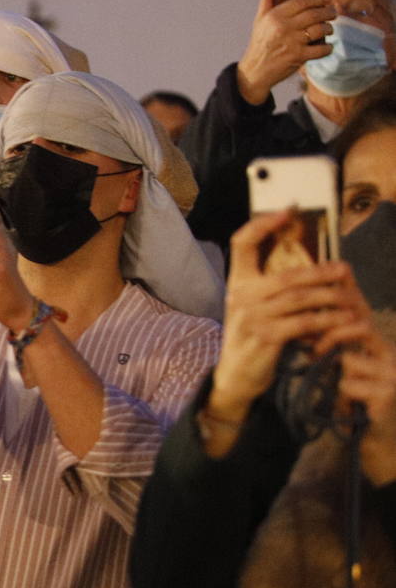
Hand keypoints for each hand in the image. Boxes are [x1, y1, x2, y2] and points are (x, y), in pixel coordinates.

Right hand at [209, 211, 361, 420]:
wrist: (236, 376)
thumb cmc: (251, 338)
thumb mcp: (252, 307)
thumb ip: (269, 287)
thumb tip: (302, 263)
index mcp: (237, 282)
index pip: (242, 243)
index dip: (263, 224)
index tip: (287, 211)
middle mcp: (241, 295)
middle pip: (286, 274)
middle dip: (320, 270)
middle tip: (345, 268)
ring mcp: (252, 316)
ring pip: (299, 298)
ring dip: (330, 296)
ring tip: (351, 296)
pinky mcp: (266, 336)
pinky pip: (304, 322)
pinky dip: (328, 320)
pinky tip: (344, 319)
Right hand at [236, 0, 335, 104]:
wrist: (255, 71)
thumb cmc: (259, 44)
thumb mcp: (259, 21)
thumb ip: (265, 1)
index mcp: (275, 16)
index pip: (302, 1)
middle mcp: (284, 27)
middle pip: (315, 14)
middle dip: (328, 12)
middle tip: (332, 12)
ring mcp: (292, 42)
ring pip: (320, 29)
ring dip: (329, 28)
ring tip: (329, 28)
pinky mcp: (298, 56)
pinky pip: (321, 49)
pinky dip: (327, 48)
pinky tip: (327, 46)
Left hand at [314, 302, 395, 485]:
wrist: (382, 444)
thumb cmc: (360, 409)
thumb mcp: (348, 377)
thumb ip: (336, 355)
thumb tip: (309, 334)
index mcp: (386, 351)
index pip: (366, 318)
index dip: (345, 307)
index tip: (325, 303)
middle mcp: (394, 359)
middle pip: (361, 328)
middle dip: (333, 337)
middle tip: (314, 352)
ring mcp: (394, 376)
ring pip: (349, 361)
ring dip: (339, 378)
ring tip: (349, 396)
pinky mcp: (388, 394)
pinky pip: (348, 385)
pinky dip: (343, 397)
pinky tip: (355, 409)